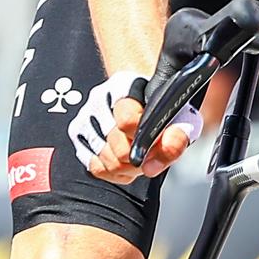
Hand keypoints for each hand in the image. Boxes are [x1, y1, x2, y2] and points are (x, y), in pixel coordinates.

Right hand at [69, 70, 200, 182]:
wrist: (141, 92)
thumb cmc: (161, 105)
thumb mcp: (180, 115)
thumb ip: (176, 137)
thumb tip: (155, 163)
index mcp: (124, 86)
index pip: (126, 120)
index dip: (144, 139)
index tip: (156, 140)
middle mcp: (98, 99)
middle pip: (117, 149)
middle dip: (139, 160)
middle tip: (151, 154)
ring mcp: (85, 117)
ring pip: (106, 162)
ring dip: (128, 168)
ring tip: (140, 155)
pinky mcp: (78, 134)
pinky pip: (95, 168)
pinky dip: (114, 172)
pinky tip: (126, 161)